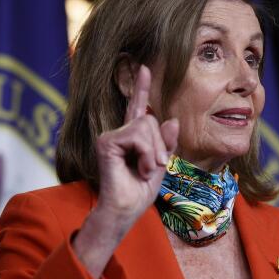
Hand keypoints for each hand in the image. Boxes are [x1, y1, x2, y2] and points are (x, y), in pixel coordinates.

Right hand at [72, 64, 178, 278]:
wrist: (126, 210)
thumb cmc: (140, 192)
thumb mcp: (160, 164)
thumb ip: (166, 143)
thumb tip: (171, 120)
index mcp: (132, 138)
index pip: (138, 108)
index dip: (141, 88)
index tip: (144, 67)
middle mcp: (118, 133)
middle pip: (149, 119)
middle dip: (159, 146)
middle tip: (154, 168)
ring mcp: (110, 136)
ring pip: (145, 126)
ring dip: (153, 153)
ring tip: (145, 171)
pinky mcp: (106, 142)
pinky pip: (137, 136)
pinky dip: (145, 155)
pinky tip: (139, 170)